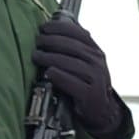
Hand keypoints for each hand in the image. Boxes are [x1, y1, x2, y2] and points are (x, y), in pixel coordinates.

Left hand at [30, 16, 127, 138]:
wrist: (101, 110)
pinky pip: (70, 81)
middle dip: (51, 41)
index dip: (59, 27)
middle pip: (71, 46)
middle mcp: (97, 62)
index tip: (44, 28)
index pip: (78, 33)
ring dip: (49, 57)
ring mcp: (95, 78)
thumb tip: (53, 30)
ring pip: (69, 62)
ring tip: (36, 56)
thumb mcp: (86, 63)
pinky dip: (57, 75)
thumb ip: (74, 48)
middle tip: (37, 41)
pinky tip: (48, 72)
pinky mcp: (89, 94)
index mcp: (96, 51)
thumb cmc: (87, 84)